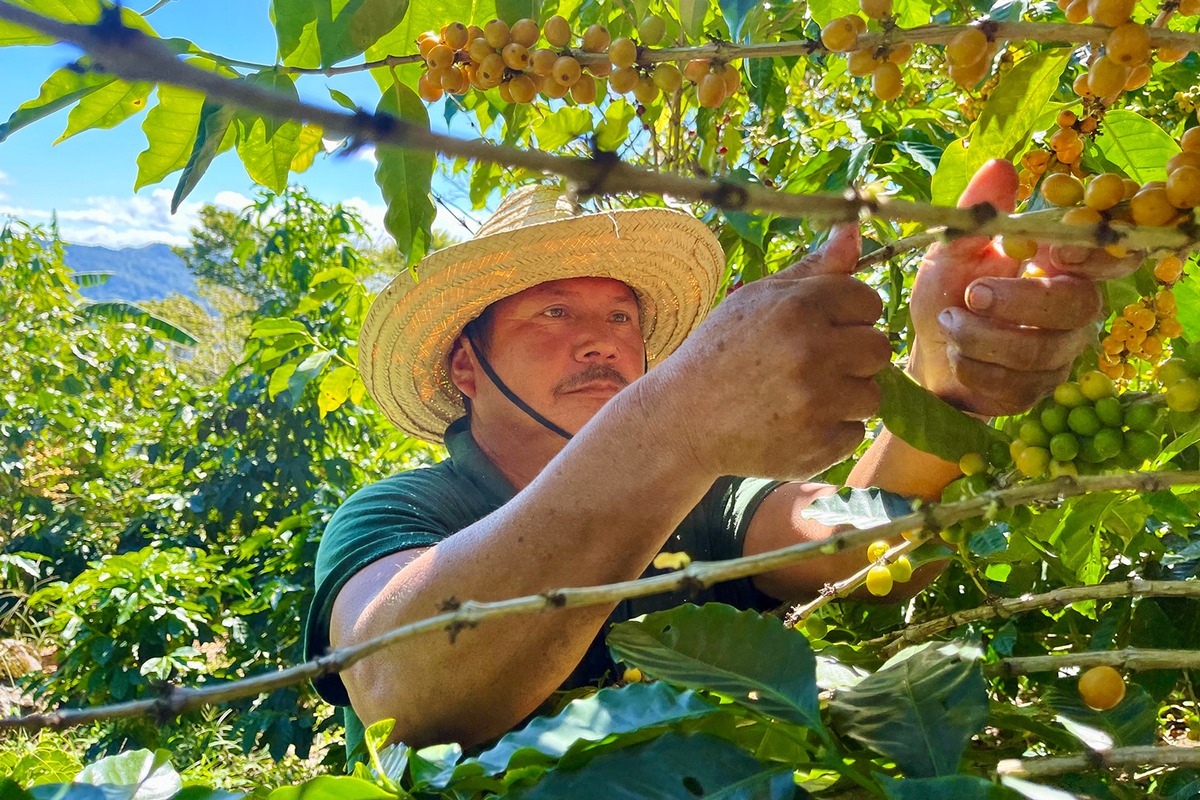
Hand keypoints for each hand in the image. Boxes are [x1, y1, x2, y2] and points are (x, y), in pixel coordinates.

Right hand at [649, 224, 892, 479]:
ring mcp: (816, 402)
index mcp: (798, 307)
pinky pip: (854, 432)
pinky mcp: (817, 446)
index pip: (868, 302)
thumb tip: (855, 225)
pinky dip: (830, 431)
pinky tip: (793, 422)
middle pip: (879, 348)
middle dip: (852, 356)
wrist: (681, 419)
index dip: (846, 316)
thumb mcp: (758, 299)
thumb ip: (814, 268)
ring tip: (801, 394)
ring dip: (845, 396)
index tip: (817, 329)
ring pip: (872, 394)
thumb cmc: (722, 351)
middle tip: (810, 364)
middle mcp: (811, 352)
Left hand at [909, 160, 1102, 415]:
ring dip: (981, 337)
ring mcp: (1059, 352)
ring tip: (946, 322)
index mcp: (1059, 265)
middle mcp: (1073, 306)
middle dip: (1019, 301)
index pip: (1105, 255)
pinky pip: (1016, 384)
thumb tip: (1000, 166)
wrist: (927, 355)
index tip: (1057, 253)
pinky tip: (954, 354)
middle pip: (1075, 305)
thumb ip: (976, 215)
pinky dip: (973, 368)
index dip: (1093, 255)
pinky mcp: (1039, 389)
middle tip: (972, 293)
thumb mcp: (951, 252)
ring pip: (1039, 350)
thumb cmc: (947, 295)